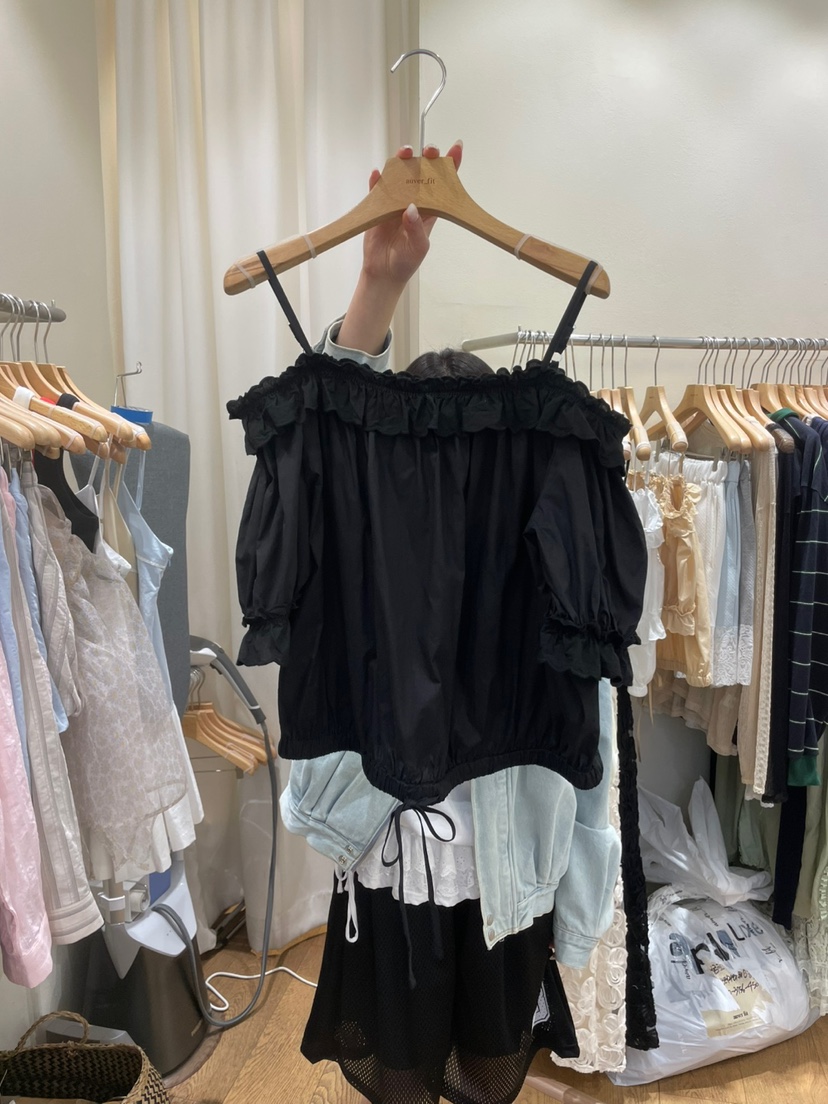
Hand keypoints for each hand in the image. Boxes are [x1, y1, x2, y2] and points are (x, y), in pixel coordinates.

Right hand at [337, 141, 462, 355]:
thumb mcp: (419, 247)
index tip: (456, 147)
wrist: (384, 273)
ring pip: (400, 174)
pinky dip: (376, 180)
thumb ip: (416, 229)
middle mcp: (414, 200)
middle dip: (426, 157)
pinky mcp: (378, 206)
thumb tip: (410, 208)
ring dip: (402, 160)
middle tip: (428, 151)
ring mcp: (395, 201)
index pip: (444, 183)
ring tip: (405, 153)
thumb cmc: (406, 261)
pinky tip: (377, 174)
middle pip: (422, 172)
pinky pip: (377, 189)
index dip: (451, 164)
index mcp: (431, 209)